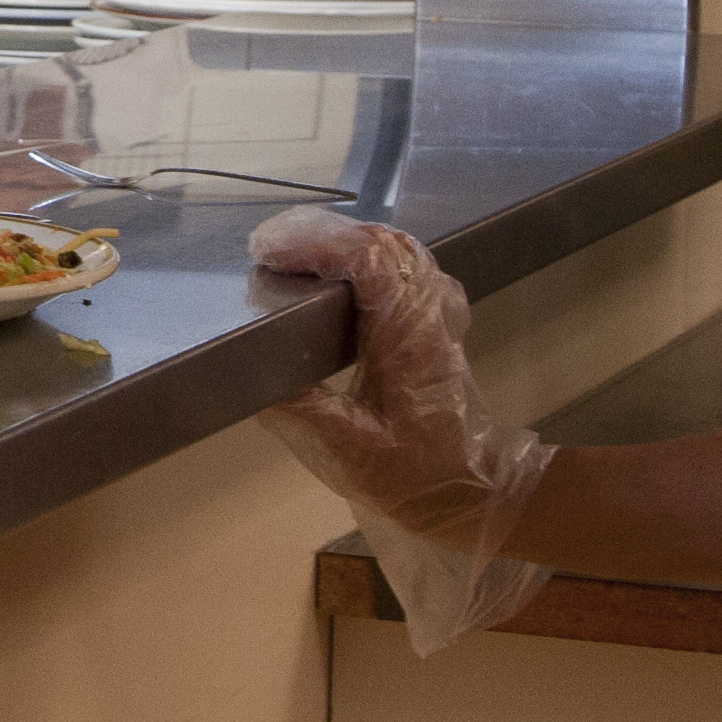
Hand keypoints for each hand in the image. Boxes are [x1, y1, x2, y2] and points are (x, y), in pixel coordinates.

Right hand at [248, 211, 555, 650]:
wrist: (470, 489)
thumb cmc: (414, 477)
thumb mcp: (350, 454)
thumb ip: (303, 411)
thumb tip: (251, 372)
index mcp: (410, 341)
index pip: (373, 262)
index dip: (319, 244)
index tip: (268, 254)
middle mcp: (429, 314)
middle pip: (383, 241)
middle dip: (320, 233)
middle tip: (265, 248)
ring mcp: (437, 312)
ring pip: (394, 247)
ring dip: (340, 239)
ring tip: (288, 252)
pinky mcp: (433, 319)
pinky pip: (401, 264)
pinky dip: (360, 253)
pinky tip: (329, 268)